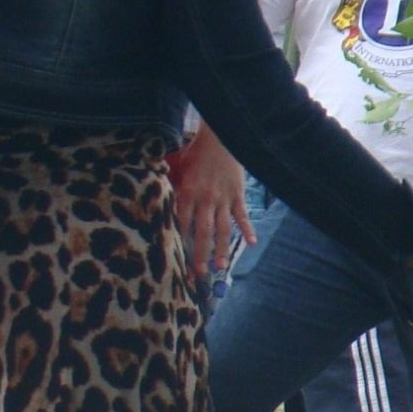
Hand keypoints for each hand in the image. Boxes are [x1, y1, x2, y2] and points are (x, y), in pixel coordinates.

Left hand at [168, 126, 251, 277]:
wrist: (219, 138)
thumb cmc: (196, 153)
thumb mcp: (178, 169)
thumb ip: (172, 187)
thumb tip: (161, 204)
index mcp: (188, 193)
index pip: (182, 223)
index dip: (180, 243)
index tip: (178, 260)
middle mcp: (205, 199)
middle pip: (202, 231)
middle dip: (200, 253)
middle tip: (199, 272)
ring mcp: (223, 199)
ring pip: (222, 228)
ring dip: (222, 248)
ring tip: (221, 266)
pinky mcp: (237, 195)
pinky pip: (242, 216)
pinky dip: (247, 229)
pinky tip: (251, 243)